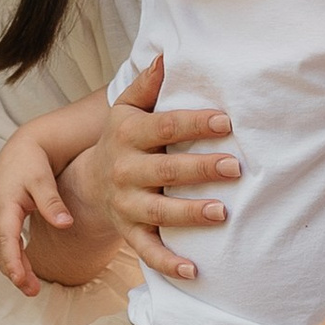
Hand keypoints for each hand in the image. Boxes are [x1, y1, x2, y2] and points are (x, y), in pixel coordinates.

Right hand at [0, 123, 71, 300]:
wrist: (20, 149)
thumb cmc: (31, 162)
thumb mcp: (42, 179)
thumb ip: (52, 202)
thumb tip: (65, 223)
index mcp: (4, 205)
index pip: (6, 240)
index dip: (13, 262)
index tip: (22, 281)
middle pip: (0, 250)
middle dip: (14, 272)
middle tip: (32, 291)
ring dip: (12, 268)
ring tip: (30, 287)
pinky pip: (1, 244)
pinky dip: (10, 258)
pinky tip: (23, 269)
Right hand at [63, 55, 232, 285]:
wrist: (89, 182)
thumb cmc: (122, 138)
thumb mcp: (126, 108)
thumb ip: (146, 84)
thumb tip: (167, 54)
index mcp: (127, 135)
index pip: (165, 127)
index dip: (195, 124)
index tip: (226, 122)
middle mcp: (125, 170)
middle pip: (166, 169)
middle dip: (200, 169)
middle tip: (235, 167)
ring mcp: (126, 204)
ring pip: (160, 211)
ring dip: (190, 213)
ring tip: (222, 212)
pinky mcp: (129, 232)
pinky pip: (148, 250)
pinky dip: (169, 262)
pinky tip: (196, 270)